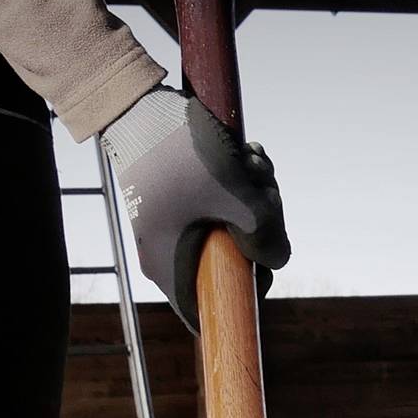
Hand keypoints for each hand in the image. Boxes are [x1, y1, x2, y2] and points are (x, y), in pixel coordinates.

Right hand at [101, 86, 290, 330]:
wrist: (139, 104)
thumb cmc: (180, 152)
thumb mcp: (233, 193)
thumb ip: (265, 233)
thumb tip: (278, 260)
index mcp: (169, 267)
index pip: (209, 312)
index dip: (246, 296)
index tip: (262, 262)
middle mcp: (168, 253)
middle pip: (231, 264)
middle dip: (260, 229)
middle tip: (265, 191)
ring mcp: (174, 226)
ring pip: (232, 229)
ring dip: (256, 198)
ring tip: (254, 161)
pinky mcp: (182, 201)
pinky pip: (222, 206)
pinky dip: (242, 185)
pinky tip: (248, 155)